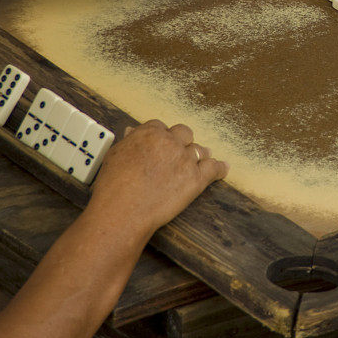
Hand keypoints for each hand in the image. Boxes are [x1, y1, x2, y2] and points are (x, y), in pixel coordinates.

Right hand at [90, 119, 228, 235]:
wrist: (123, 210)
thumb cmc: (114, 186)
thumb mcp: (115, 155)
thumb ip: (129, 142)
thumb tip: (133, 132)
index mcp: (150, 133)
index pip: (161, 127)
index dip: (163, 136)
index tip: (163, 144)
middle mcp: (170, 142)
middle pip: (184, 133)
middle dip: (183, 142)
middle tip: (182, 151)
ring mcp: (185, 159)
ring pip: (199, 150)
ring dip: (200, 154)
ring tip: (203, 158)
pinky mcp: (196, 178)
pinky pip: (213, 168)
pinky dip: (219, 169)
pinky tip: (223, 169)